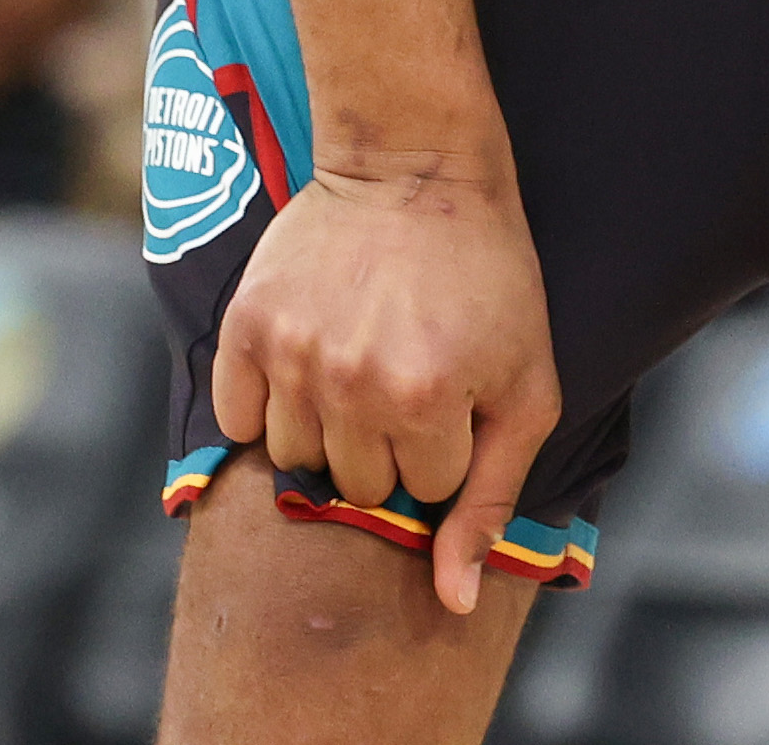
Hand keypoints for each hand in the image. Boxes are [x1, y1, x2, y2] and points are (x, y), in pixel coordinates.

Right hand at [210, 140, 556, 617]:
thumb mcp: (528, 386)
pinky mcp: (246, 325)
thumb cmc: (490, 277)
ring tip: (359, 362)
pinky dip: (269, 404)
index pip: (426, 493)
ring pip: (295, 461)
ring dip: (330, 429)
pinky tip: (309, 359)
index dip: (449, 443)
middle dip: (390, 446)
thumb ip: (493, 501)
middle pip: (357, 486)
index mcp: (428, 402)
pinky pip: (239, 419)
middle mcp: (351, 385)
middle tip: (408, 373)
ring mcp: (291, 354)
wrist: (415, 165)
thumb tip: (454, 604)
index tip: (457, 386)